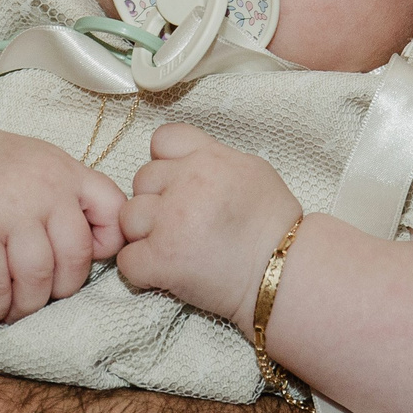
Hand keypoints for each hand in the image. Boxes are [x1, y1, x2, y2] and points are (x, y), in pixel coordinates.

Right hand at [0, 127, 125, 321]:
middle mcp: (45, 188)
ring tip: (16, 310)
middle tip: (44, 296)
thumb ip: (77, 200)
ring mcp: (10, 209)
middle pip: (75, 258)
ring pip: (37, 277)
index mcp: (69, 173)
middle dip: (62, 290)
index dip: (108, 247)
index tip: (87, 260)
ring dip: (28, 306)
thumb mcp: (47, 168)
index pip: (114, 213)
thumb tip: (105, 251)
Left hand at [116, 123, 302, 329]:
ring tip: (174, 248)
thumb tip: (189, 162)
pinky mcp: (161, 259)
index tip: (178, 183)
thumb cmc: (276, 226)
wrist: (286, 273)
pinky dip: (142, 269)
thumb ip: (215, 159)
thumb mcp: (252, 171)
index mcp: (207, 158)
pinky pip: (127, 260)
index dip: (165, 162)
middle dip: (155, 201)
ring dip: (144, 235)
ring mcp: (170, 221)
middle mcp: (185, 183)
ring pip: (128, 218)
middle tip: (181, 224)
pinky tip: (165, 273)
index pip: (162, 139)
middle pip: (141, 180)